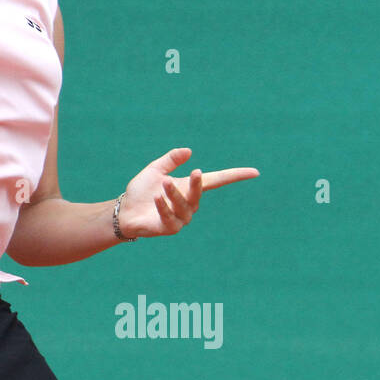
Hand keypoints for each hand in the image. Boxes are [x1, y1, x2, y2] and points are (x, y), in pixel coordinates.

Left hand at [117, 148, 258, 239]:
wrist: (124, 211)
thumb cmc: (141, 191)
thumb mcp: (156, 170)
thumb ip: (171, 160)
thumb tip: (189, 151)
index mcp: (189, 187)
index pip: (217, 180)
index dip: (235, 176)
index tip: (254, 172)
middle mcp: (189, 203)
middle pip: (200, 193)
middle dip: (198, 183)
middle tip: (195, 172)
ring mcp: (181, 218)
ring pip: (184, 205)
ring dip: (174, 194)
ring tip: (163, 183)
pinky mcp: (170, 229)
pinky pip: (170, 217)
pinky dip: (163, 207)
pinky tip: (156, 198)